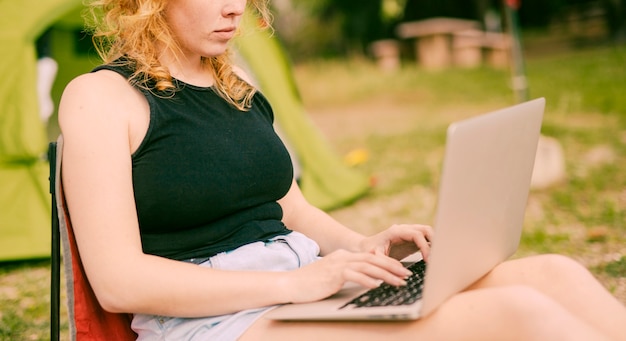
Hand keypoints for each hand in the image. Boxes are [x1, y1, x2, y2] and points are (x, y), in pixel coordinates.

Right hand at [281, 250, 411, 303]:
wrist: (291, 284)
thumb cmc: (311, 283)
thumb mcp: (332, 276)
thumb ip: (347, 275)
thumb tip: (367, 280)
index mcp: (343, 257)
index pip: (370, 258)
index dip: (388, 263)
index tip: (401, 271)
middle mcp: (343, 258)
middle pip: (373, 260)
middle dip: (392, 267)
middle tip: (406, 274)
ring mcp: (338, 265)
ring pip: (368, 266)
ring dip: (386, 274)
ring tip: (398, 281)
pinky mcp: (333, 274)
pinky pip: (354, 276)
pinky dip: (367, 280)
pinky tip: (377, 285)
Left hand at [359, 224, 433, 261]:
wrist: (366, 247)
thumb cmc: (369, 250)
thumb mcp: (374, 256)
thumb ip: (386, 262)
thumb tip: (401, 272)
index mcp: (396, 231)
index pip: (416, 234)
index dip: (424, 246)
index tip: (428, 260)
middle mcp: (404, 230)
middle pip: (426, 229)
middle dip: (435, 242)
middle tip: (437, 258)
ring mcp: (409, 233)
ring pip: (427, 232)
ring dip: (435, 243)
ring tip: (438, 257)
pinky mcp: (411, 240)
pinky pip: (425, 239)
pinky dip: (432, 246)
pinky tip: (434, 258)